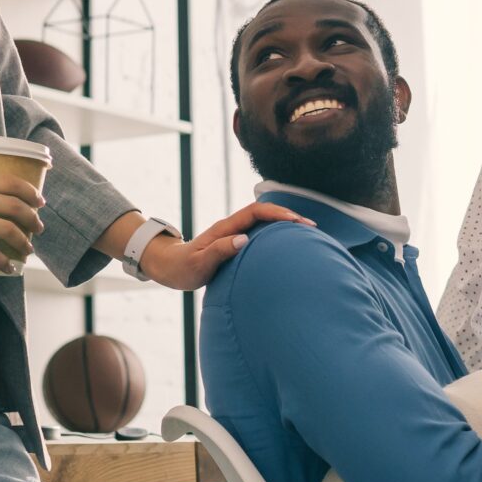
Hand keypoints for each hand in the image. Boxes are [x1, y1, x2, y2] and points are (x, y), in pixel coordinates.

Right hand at [0, 172, 44, 272]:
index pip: (11, 182)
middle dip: (32, 220)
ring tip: (27, 250)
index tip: (40, 203)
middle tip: (38, 229)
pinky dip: (3, 263)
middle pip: (15, 207)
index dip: (31, 193)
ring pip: (6, 230)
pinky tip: (8, 269)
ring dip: (23, 242)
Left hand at [139, 200, 316, 290]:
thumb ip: (219, 252)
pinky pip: (261, 233)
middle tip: (312, 227)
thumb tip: (244, 240)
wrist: (169, 267)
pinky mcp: (236, 242)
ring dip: (285, 224)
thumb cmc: (183, 269)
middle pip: (265, 213)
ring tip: (307, 234)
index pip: (256, 212)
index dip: (277, 213)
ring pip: (264, 222)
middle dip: (289, 216)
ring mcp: (234, 233)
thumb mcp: (198, 264)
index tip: (296, 222)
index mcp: (225, 228)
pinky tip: (289, 245)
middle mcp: (232, 227)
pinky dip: (277, 235)